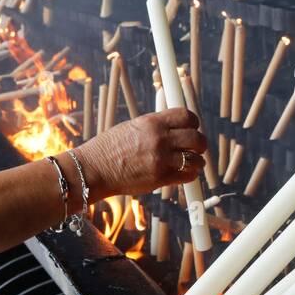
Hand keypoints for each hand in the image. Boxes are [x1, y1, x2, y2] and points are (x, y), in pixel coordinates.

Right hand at [75, 107, 206, 197]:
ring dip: (197, 161)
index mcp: (152, 122)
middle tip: (196, 148)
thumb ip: (156, 125)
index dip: (193, 122)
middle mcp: (159, 139)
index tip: (192, 128)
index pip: (187, 116)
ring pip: (196, 159)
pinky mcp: (160, 178)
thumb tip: (176, 124)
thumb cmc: (110, 148)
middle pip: (196, 138)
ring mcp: (161, 160)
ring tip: (192, 162)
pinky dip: (190, 175)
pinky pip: (187, 176)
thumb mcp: (132, 127)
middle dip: (199, 143)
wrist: (94, 169)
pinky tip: (184, 173)